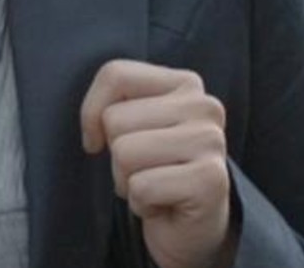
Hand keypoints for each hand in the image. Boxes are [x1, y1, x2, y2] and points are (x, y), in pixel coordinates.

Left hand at [81, 60, 236, 267]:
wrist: (191, 229)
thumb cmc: (154, 172)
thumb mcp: (130, 126)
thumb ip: (110, 106)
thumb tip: (94, 133)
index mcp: (184, 83)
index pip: (115, 74)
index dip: (92, 113)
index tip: (103, 139)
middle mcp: (204, 106)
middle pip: (115, 119)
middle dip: (117, 155)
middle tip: (146, 170)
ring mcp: (211, 141)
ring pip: (125, 152)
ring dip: (128, 181)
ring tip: (155, 187)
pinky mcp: (211, 179)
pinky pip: (141, 187)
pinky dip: (142, 205)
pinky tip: (164, 205)